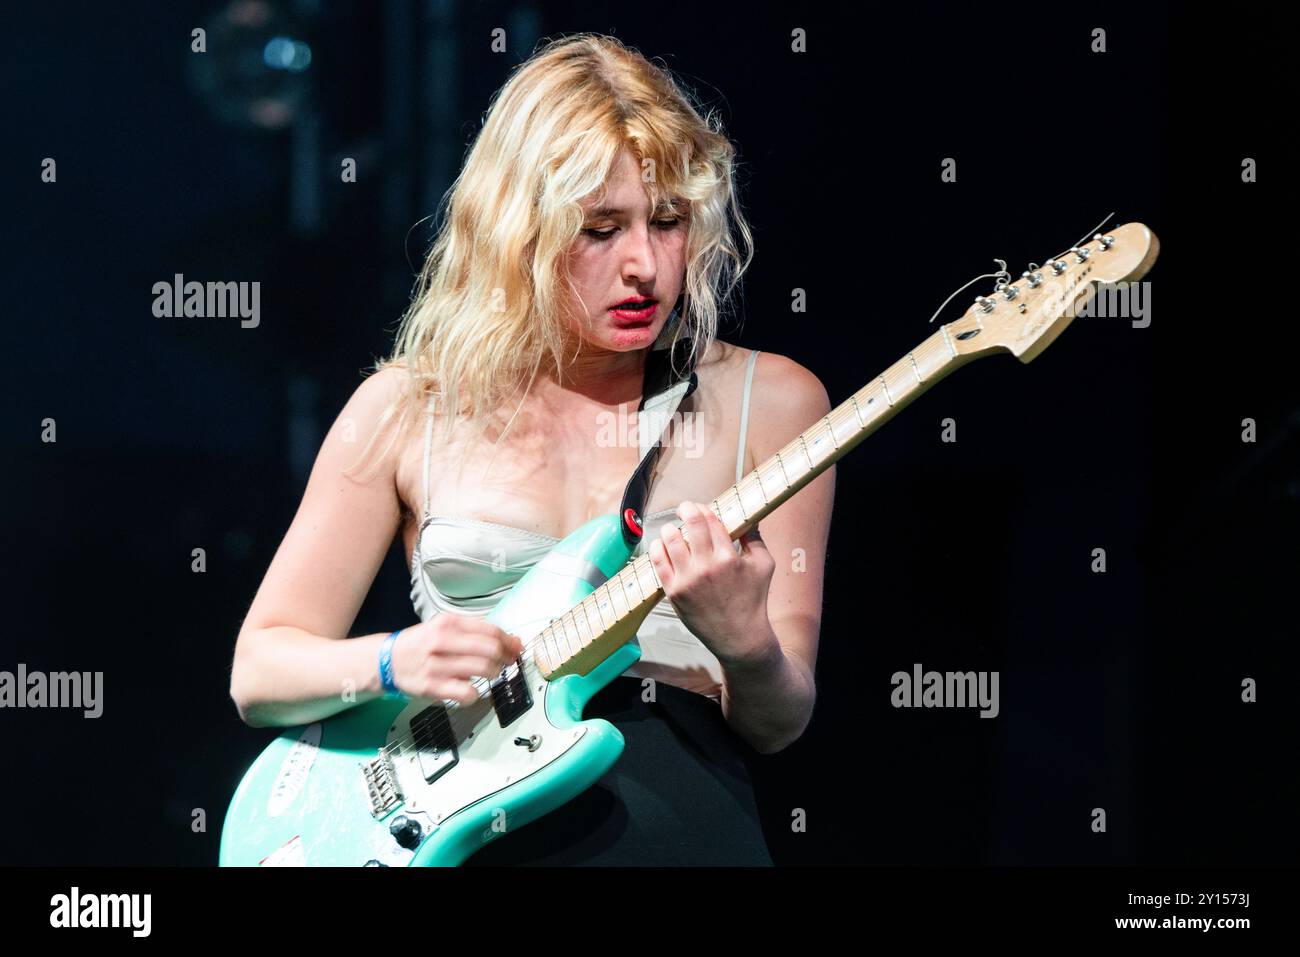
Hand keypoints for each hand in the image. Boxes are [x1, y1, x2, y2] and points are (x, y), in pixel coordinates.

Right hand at [388, 615, 523, 703]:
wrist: (388, 660)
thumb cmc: (421, 644)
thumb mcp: (444, 627)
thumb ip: (474, 631)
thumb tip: (510, 641)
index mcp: (448, 623)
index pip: (490, 630)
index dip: (509, 641)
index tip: (516, 647)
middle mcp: (441, 642)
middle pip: (490, 650)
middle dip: (504, 658)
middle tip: (506, 662)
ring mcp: (436, 665)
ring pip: (482, 670)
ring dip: (493, 674)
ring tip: (489, 674)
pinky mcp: (432, 687)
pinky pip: (466, 692)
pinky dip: (475, 693)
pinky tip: (471, 689)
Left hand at [647, 500, 776, 665]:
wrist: (739, 637)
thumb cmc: (753, 601)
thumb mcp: (764, 566)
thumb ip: (755, 539)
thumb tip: (748, 518)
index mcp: (729, 557)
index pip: (710, 520)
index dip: (702, 508)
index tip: (698, 506)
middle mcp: (706, 566)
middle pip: (690, 524)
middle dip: (686, 510)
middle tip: (684, 508)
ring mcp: (687, 580)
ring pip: (670, 540)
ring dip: (669, 529)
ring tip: (671, 529)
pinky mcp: (674, 592)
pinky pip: (658, 562)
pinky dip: (657, 548)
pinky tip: (660, 544)